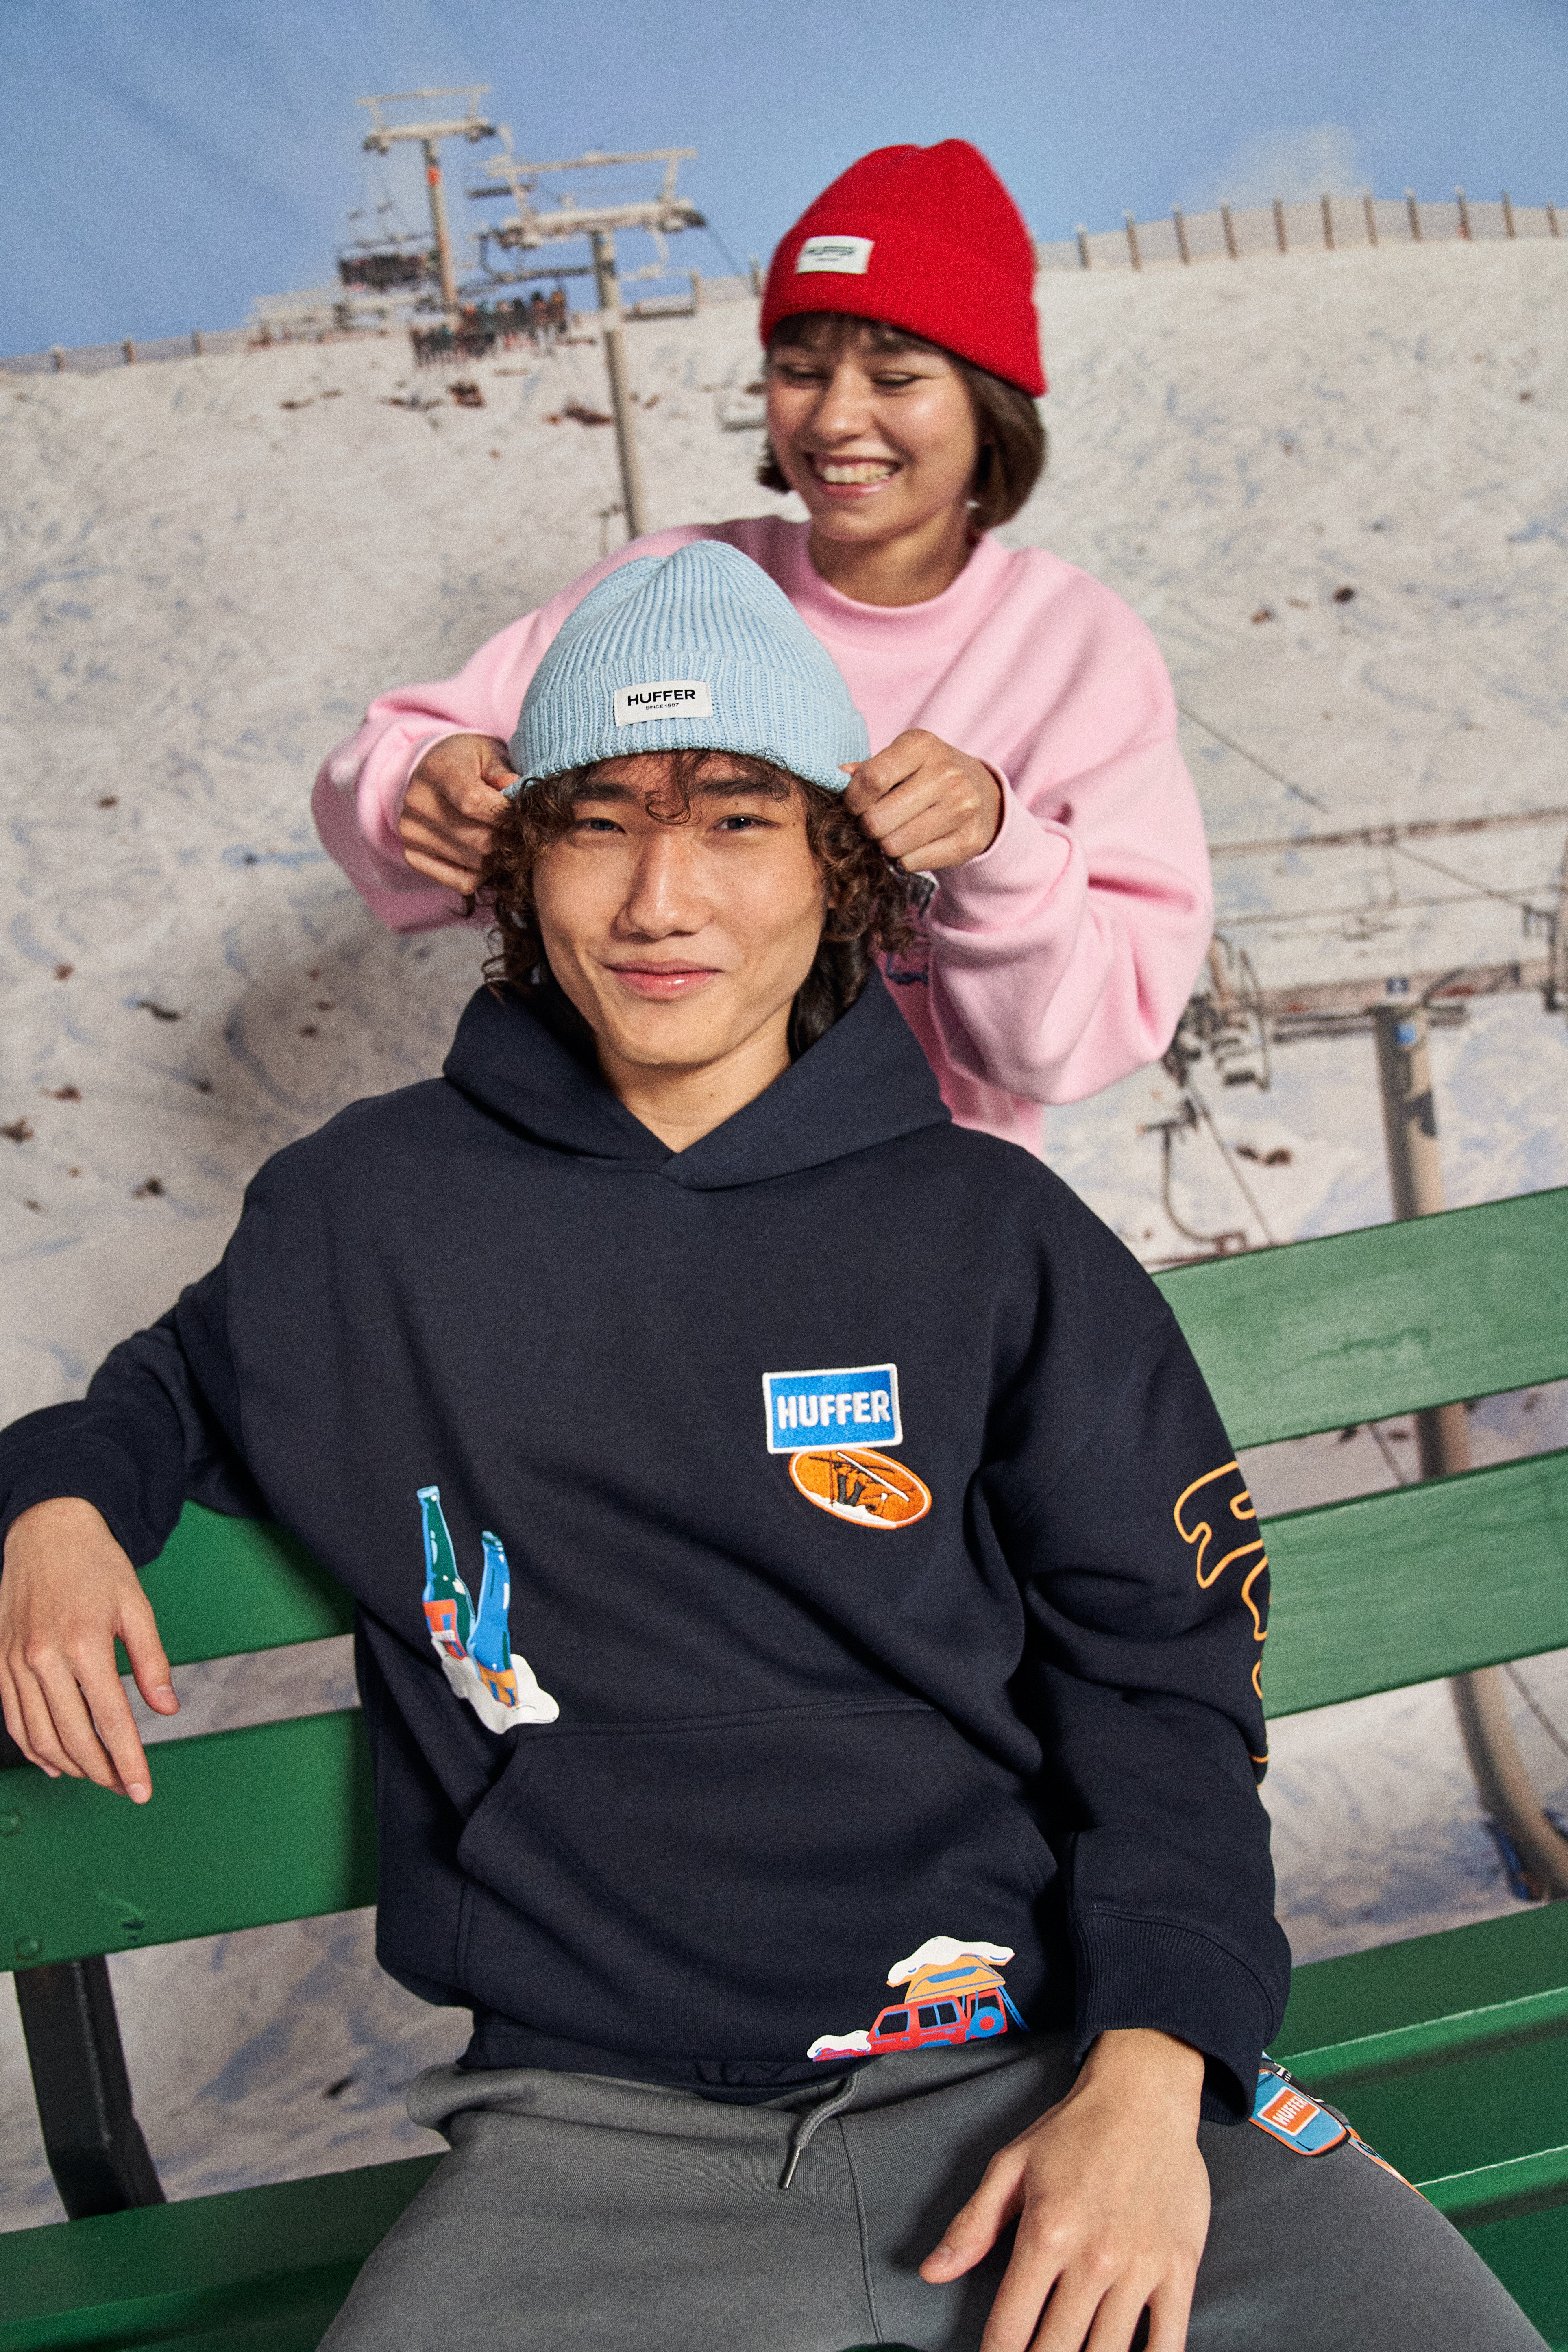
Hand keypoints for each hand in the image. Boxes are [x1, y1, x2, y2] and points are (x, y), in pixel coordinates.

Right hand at [0, 1498, 176, 1803]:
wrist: (46, 1532)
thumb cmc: (95, 1566)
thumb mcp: (136, 1606)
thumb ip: (152, 1661)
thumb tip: (167, 1708)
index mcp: (84, 1644)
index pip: (111, 1720)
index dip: (128, 1761)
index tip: (143, 1789)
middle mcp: (43, 1659)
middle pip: (74, 1737)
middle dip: (103, 1772)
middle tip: (126, 1787)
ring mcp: (16, 1664)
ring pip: (40, 1738)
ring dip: (70, 1767)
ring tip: (98, 1776)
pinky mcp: (0, 1664)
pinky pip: (14, 1721)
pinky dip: (35, 1749)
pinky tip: (56, 1762)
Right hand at [397, 733, 518, 894]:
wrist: (435, 774)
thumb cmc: (470, 763)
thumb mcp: (490, 754)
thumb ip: (503, 772)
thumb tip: (515, 788)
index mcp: (437, 770)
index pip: (473, 802)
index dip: (504, 813)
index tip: (518, 811)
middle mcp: (417, 803)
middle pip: (479, 839)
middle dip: (505, 837)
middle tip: (513, 828)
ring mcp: (411, 832)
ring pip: (475, 863)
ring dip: (496, 856)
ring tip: (497, 837)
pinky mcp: (412, 856)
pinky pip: (462, 882)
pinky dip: (481, 874)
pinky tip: (483, 855)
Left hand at [841, 729, 1002, 874]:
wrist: (981, 792)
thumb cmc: (925, 774)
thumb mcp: (900, 759)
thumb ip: (867, 769)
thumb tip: (836, 776)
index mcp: (922, 744)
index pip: (872, 779)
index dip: (852, 800)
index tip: (853, 805)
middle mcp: (947, 774)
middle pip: (878, 820)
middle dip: (867, 827)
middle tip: (875, 823)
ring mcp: (962, 808)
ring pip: (894, 846)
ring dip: (885, 845)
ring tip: (894, 833)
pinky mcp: (968, 841)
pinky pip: (912, 863)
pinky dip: (905, 859)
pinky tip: (914, 844)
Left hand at [922, 2028, 1208, 2351]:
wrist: (1145, 2094)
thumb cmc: (1074, 2130)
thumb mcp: (1011, 2166)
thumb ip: (972, 2225)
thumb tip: (931, 2273)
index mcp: (1045, 2232)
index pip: (1010, 2328)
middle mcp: (1093, 2257)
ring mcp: (1140, 2265)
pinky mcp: (1179, 2267)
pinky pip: (1170, 2341)